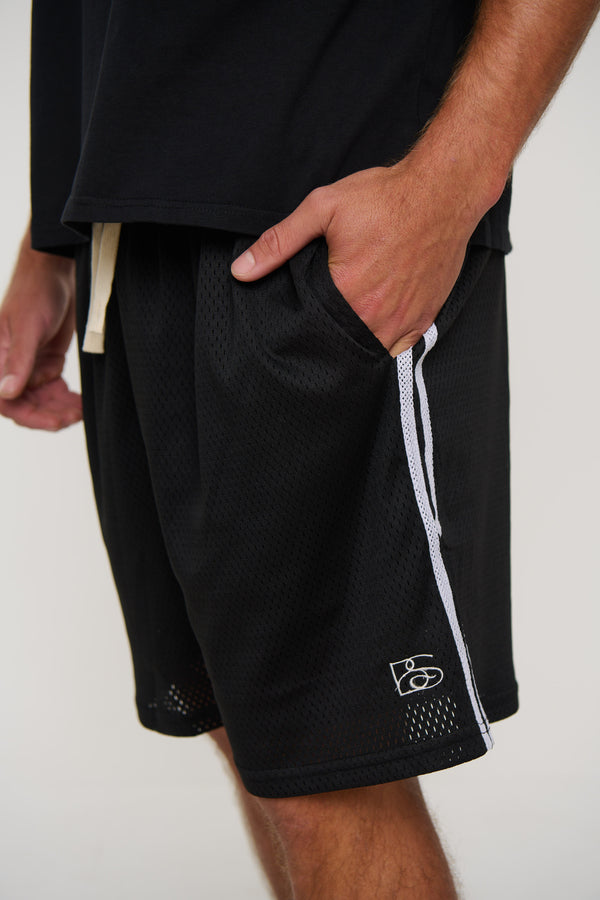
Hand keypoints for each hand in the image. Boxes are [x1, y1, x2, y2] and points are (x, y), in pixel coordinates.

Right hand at [0, 228, 81, 430]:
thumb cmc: (36, 292)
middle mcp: (10, 366)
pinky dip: (67, 399)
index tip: (53, 422)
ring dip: (60, 409)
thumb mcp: (28, 328)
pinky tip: (80, 402)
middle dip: (50, 415)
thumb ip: (18, 361)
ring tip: (81, 410)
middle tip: (74, 416)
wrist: (57, 272)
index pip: (4, 400)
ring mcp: (29, 365)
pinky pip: (54, 390)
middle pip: (26, 405)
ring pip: (41, 401)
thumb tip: (6, 393)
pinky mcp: (47, 362)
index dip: (27, 416)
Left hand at [231, 156, 495, 356]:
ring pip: (369, 351)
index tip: (298, 321)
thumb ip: (279, 243)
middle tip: (320, 322)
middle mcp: (376, 314)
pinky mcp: (424, 318)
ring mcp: (403, 320)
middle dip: (327, 339)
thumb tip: (241, 270)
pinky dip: (383, 341)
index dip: (302, 328)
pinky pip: (397, 347)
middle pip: (340, 345)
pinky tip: (373, 324)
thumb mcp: (323, 209)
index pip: (311, 330)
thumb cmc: (386, 197)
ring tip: (344, 324)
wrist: (443, 191)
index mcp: (346, 292)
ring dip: (355, 342)